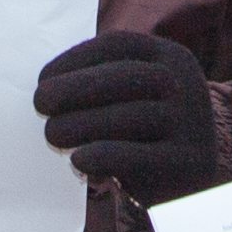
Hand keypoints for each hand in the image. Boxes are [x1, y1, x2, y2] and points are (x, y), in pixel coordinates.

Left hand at [35, 33, 223, 206]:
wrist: (189, 186)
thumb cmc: (145, 134)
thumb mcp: (136, 97)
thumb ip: (102, 84)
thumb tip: (47, 86)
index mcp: (172, 57)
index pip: (120, 45)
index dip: (76, 58)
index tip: (43, 78)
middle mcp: (186, 84)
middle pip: (125, 77)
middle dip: (74, 88)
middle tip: (40, 104)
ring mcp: (191, 124)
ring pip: (129, 116)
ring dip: (80, 123)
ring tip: (53, 134)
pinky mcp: (185, 163)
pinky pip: (136, 156)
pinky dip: (100, 155)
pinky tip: (78, 160)